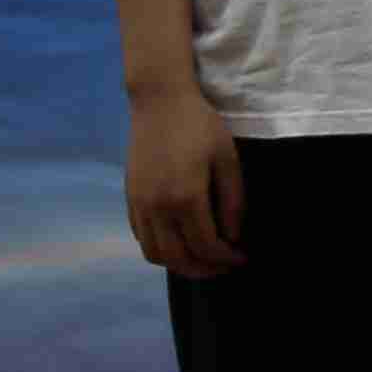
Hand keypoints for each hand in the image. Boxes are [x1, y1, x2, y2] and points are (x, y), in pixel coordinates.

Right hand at [125, 89, 242, 276]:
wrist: (159, 102)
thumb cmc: (200, 126)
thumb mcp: (227, 159)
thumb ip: (232, 201)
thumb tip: (232, 236)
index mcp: (185, 199)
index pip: (206, 246)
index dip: (226, 259)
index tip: (242, 258)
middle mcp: (157, 209)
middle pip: (178, 259)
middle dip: (205, 269)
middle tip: (224, 265)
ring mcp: (139, 206)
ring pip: (155, 254)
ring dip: (180, 264)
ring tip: (203, 259)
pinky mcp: (130, 199)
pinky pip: (142, 238)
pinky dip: (161, 249)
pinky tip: (180, 241)